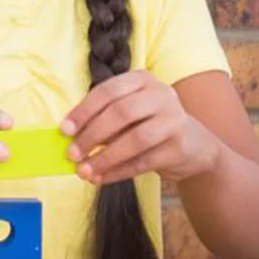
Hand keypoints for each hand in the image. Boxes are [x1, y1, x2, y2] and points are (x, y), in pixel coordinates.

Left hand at [62, 70, 215, 185]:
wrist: (194, 145)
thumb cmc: (149, 124)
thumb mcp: (129, 113)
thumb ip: (102, 119)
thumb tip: (70, 138)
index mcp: (142, 79)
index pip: (108, 91)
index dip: (83, 111)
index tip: (64, 130)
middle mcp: (161, 94)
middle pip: (120, 113)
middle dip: (92, 135)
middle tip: (72, 154)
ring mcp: (174, 120)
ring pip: (134, 140)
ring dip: (104, 158)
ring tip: (84, 171)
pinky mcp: (179, 147)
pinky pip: (143, 162)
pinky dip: (118, 172)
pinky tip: (101, 179)